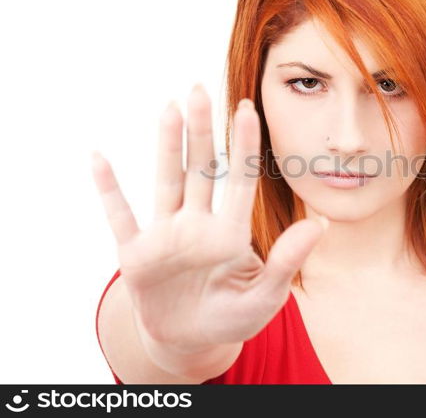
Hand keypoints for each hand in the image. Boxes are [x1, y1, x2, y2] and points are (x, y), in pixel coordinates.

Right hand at [91, 84, 327, 355]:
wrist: (191, 342)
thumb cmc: (232, 318)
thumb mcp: (265, 296)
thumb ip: (287, 261)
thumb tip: (322, 223)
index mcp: (230, 234)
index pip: (240, 181)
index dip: (244, 146)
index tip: (248, 108)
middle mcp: (198, 226)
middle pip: (200, 170)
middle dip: (201, 131)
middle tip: (200, 89)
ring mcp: (166, 237)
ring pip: (167, 181)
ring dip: (167, 146)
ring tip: (170, 107)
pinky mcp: (136, 254)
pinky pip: (120, 216)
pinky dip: (108, 189)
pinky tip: (98, 157)